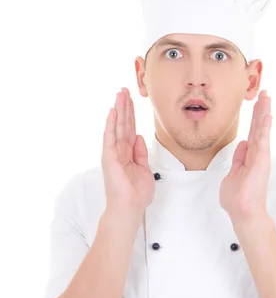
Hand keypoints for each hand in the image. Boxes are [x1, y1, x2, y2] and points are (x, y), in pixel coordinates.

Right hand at [101, 87, 154, 213]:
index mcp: (128, 154)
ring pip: (117, 126)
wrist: (129, 208)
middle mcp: (119, 151)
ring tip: (120, 93)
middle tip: (124, 89)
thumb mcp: (144, 169)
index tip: (132, 100)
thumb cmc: (136, 194)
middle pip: (123, 124)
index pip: (130, 130)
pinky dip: (111, 124)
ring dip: (119, 109)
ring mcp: (113, 153)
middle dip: (125, 106)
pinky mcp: (109, 158)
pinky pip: (110, 137)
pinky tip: (113, 111)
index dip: (131, 115)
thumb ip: (141, 153)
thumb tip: (139, 136)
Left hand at [220, 90, 271, 222]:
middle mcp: (257, 155)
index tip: (257, 104)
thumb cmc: (237, 198)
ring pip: (262, 130)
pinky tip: (267, 115)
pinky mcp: (261, 161)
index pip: (253, 133)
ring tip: (267, 96)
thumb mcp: (233, 174)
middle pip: (259, 128)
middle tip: (265, 93)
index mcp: (249, 157)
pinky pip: (263, 141)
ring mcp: (260, 157)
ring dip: (264, 113)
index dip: (255, 119)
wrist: (242, 212)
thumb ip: (238, 159)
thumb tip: (242, 144)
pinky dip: (265, 127)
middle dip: (261, 110)